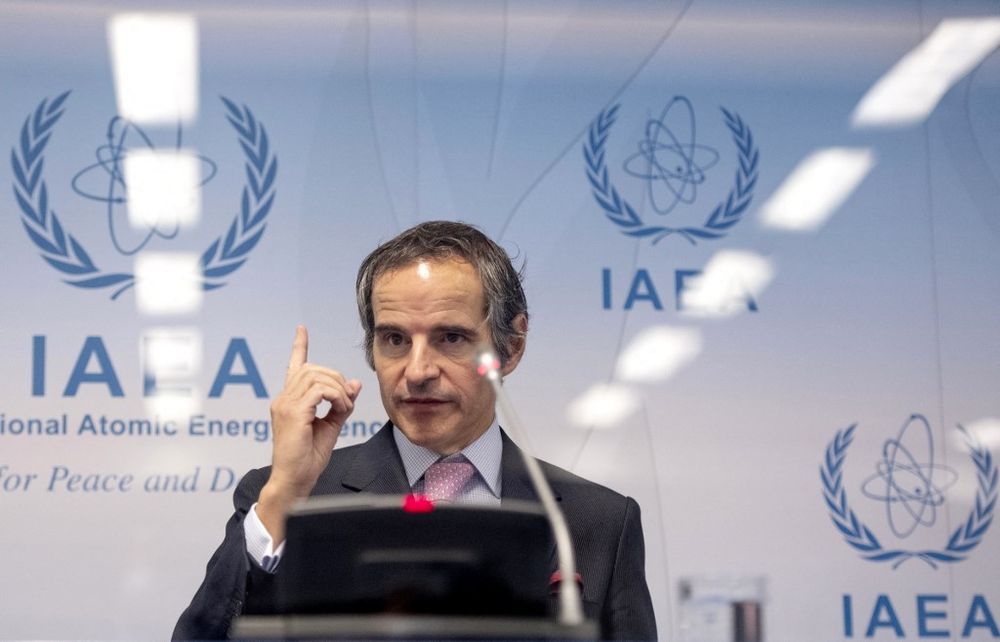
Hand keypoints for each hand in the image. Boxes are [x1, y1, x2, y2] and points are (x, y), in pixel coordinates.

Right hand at [257, 325, 360, 542]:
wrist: (294, 481)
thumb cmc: (307, 459)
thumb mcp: (331, 426)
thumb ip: (341, 404)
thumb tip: (354, 384)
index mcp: (289, 401)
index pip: (294, 366)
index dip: (299, 346)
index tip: (301, 330)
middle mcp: (283, 398)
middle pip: (314, 369)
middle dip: (336, 378)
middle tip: (346, 399)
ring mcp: (285, 404)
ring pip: (317, 376)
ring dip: (338, 389)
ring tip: (343, 407)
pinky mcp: (292, 412)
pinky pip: (320, 390)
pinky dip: (336, 396)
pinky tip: (339, 409)